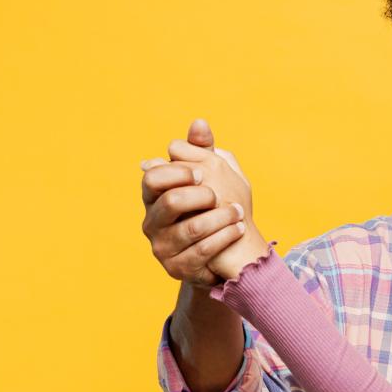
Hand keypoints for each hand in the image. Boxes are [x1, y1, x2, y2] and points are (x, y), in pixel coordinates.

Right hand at [145, 119, 267, 281]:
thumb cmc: (213, 208)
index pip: (152, 178)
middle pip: (170, 202)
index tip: (202, 174)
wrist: (222, 251)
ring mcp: (161, 248)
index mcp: (154, 196)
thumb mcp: (210, 177)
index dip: (177, 173)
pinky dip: (225, 237)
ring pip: (191, 229)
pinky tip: (239, 229)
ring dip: (221, 218)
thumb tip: (200, 122)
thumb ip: (202, 151)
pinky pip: (202, 251)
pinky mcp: (176, 269)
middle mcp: (151, 222)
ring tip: (240, 212)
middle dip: (201, 196)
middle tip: (220, 195)